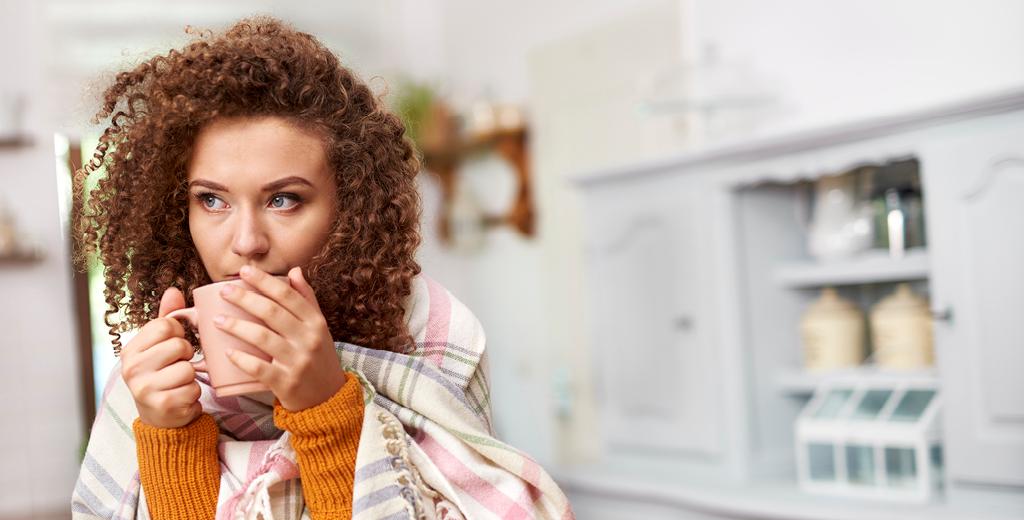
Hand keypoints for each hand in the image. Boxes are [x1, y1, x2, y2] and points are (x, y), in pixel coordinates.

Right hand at [121, 287, 203, 427]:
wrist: (159, 418)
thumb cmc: (161, 375)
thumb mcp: (159, 346)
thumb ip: (166, 319)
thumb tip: (173, 290)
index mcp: (130, 350)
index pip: (165, 325)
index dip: (178, 333)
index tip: (174, 345)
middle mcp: (132, 368)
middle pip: (179, 345)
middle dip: (186, 355)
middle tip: (177, 366)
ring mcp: (145, 388)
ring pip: (188, 368)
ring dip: (191, 376)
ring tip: (178, 383)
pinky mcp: (163, 405)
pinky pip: (193, 388)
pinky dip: (193, 393)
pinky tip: (181, 397)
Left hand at [216, 265, 345, 410]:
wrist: (328, 398)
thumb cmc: (318, 357)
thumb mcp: (319, 328)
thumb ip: (307, 299)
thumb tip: (294, 271)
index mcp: (316, 322)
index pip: (288, 296)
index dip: (265, 281)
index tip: (244, 271)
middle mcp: (308, 340)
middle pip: (272, 313)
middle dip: (245, 298)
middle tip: (224, 291)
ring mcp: (298, 362)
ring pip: (263, 338)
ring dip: (237, 327)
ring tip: (217, 320)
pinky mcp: (286, 383)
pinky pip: (260, 369)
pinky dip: (242, 359)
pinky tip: (227, 352)